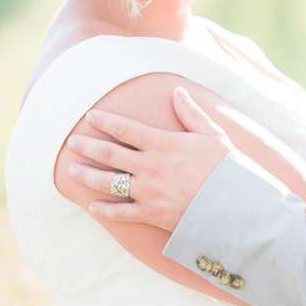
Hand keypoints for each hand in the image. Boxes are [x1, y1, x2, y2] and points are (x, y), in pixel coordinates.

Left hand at [64, 87, 236, 230]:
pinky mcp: (151, 214)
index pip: (126, 129)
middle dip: (87, 146)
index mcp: (163, 144)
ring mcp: (148, 192)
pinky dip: (105, 210)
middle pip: (109, 154)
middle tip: (71, 142)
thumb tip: (178, 91)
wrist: (234, 205)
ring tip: (71, 171)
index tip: (90, 116)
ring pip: (108, 182)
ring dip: (87, 176)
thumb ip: (191, 113)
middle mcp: (149, 167)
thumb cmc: (227, 168)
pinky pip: (121, 213)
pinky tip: (92, 206)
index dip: (106, 121)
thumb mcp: (211, 135)